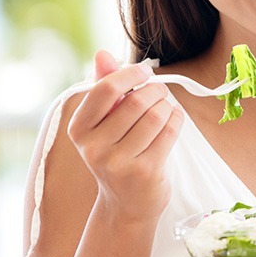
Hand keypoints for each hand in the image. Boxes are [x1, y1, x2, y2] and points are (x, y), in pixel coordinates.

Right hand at [67, 50, 183, 221]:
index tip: (143, 72)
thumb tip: (102, 53)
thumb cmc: (117, 152)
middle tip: (160, 92)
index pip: (105, 89)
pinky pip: (169, 131)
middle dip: (155, 90)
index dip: (130, 74)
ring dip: (168, 105)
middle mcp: (94, 147)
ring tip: (165, 108)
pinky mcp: (145, 172)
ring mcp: (119, 162)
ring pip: (156, 115)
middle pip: (136, 101)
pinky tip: (173, 120)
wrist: (126, 203)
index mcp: (79, 129)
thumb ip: (104, 86)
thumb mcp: (104, 121)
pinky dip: (177, 119)